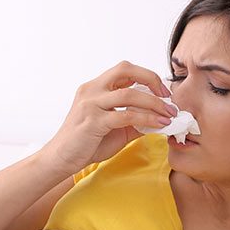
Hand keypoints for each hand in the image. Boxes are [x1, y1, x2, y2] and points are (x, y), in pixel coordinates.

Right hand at [38, 60, 176, 174]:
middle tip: (167, 96)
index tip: (163, 92)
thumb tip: (161, 118)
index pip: (124, 70)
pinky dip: (147, 119)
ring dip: (154, 103)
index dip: (147, 76)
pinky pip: (126, 115)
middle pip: (125, 69)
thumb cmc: (86, 144)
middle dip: (151, 79)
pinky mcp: (93, 121)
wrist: (61, 159)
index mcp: (94, 87)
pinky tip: (159, 125)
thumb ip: (134, 120)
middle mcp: (91, 90)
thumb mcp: (115, 129)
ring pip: (129, 93)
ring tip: (168, 114)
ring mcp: (90, 104)